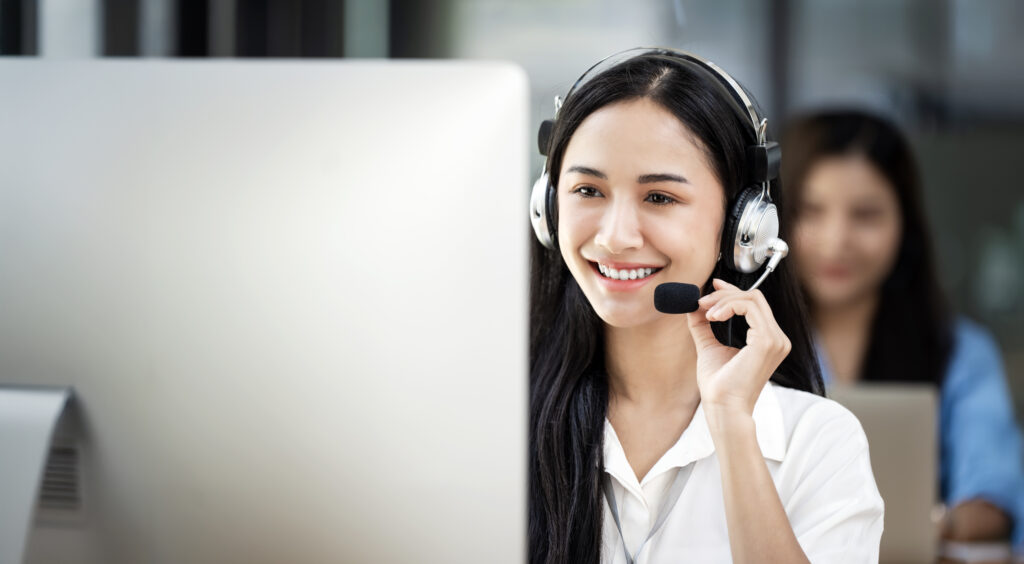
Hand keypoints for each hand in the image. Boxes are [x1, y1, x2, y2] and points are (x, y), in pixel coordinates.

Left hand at [686, 278, 791, 415]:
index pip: (756, 304)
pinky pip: (748, 307)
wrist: (723, 408)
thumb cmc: (718, 386)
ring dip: (723, 300)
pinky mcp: (767, 341)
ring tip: (705, 312)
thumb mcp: (709, 348)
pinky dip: (727, 306)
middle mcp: (778, 339)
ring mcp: (776, 340)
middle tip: (701, 302)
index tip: (713, 286)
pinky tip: (712, 317)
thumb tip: (693, 306)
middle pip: (754, 297)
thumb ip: (703, 326)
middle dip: (724, 294)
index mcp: (768, 340)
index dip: (733, 291)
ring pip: (752, 299)